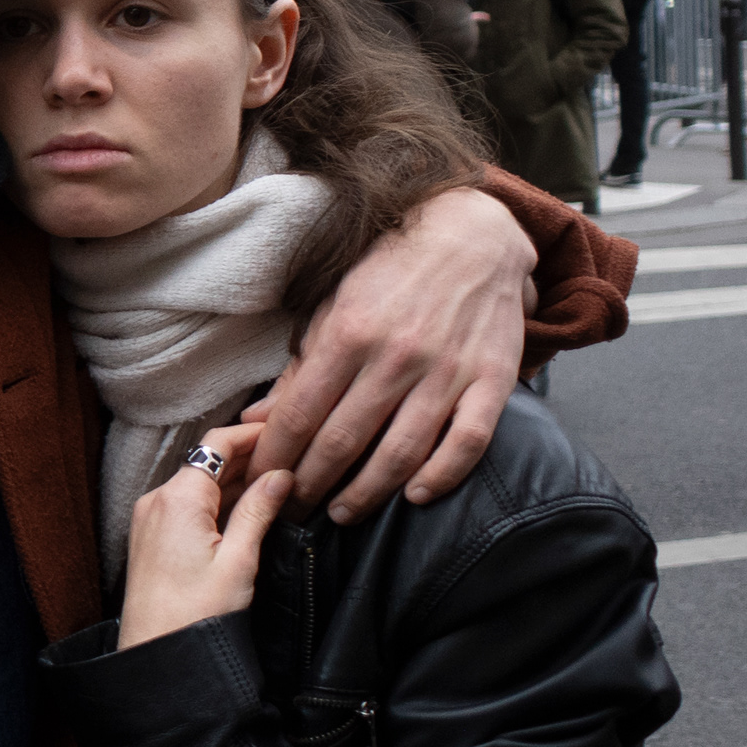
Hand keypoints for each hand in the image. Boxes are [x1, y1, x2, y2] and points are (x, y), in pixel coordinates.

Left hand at [119, 427, 291, 647]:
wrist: (155, 654)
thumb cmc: (194, 615)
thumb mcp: (238, 560)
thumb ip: (258, 511)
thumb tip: (280, 475)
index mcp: (177, 498)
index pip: (217, 443)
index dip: (253, 433)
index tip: (285, 430)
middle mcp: (157, 500)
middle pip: (206, 460)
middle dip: (248, 457)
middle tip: (290, 456)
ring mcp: (150, 518)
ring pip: (198, 483)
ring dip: (234, 480)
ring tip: (276, 479)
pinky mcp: (151, 536)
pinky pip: (187, 505)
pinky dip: (216, 501)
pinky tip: (245, 508)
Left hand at [256, 186, 531, 520]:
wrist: (474, 233)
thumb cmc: (391, 270)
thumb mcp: (333, 304)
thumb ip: (297, 364)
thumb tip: (254, 418)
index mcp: (348, 332)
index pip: (300, 413)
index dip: (276, 457)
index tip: (260, 482)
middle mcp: (396, 355)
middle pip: (342, 440)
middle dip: (311, 485)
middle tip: (294, 512)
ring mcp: (448, 370)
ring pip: (400, 452)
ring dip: (365, 493)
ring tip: (341, 513)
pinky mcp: (492, 379)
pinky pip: (467, 442)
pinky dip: (441, 476)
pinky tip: (414, 495)